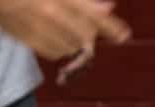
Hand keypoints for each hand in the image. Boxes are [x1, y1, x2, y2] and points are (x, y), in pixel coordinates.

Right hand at [0, 0, 130, 64]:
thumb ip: (85, 0)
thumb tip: (108, 7)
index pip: (95, 16)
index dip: (111, 27)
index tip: (123, 34)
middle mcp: (52, 14)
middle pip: (85, 36)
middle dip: (90, 32)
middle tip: (87, 25)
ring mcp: (40, 30)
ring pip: (72, 46)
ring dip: (76, 40)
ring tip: (67, 26)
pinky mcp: (30, 41)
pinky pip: (56, 53)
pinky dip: (61, 47)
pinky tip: (55, 34)